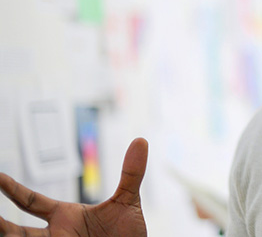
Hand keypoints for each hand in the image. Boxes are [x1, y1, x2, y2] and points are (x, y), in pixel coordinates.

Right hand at [0, 138, 148, 236]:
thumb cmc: (127, 233)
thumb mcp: (128, 201)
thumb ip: (131, 173)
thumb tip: (140, 140)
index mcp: (65, 216)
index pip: (31, 202)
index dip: (12, 190)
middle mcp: (56, 234)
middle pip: (16, 231)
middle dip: (1, 224)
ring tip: (0, 231)